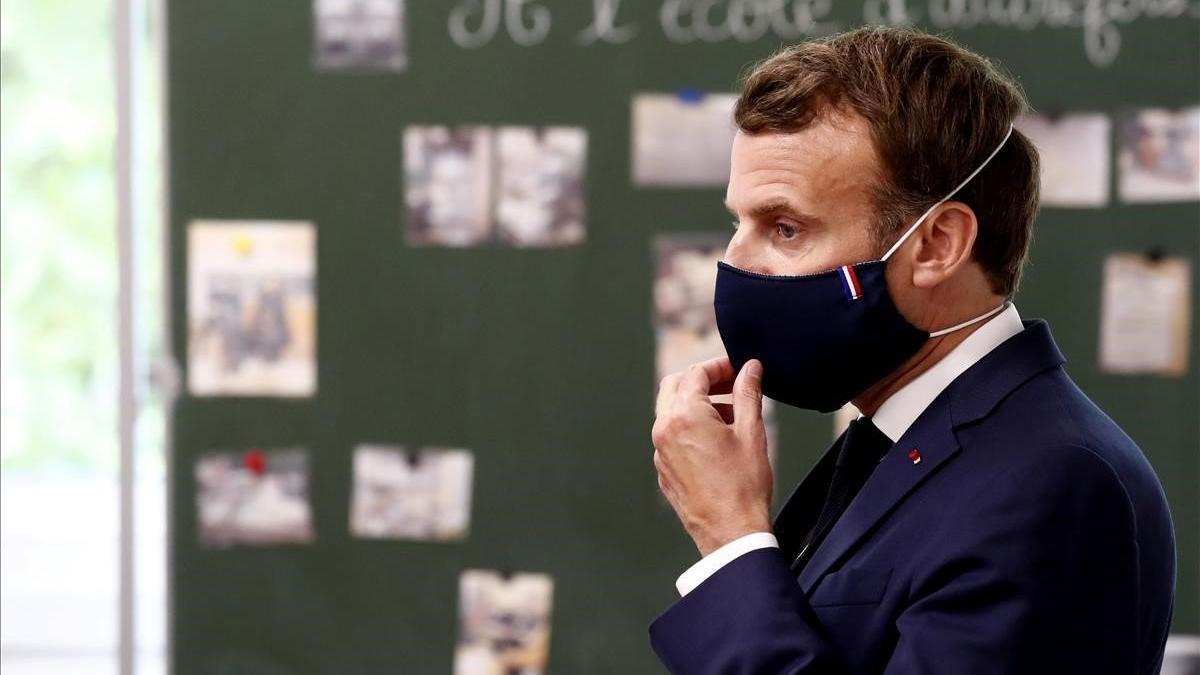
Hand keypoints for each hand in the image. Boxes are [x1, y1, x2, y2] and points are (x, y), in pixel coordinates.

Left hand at [652, 357, 772, 556]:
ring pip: (670, 411)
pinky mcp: (663, 469)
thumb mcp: (752, 432)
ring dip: (697, 403)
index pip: (696, 373)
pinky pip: (671, 436)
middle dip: (703, 380)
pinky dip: (690, 426)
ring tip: (731, 415)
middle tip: (731, 385)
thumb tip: (750, 368)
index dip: (719, 366)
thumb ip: (748, 393)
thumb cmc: (743, 485)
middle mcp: (664, 430)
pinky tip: (717, 440)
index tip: (739, 370)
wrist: (731, 532)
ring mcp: (660, 451)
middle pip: (674, 385)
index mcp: (684, 416)